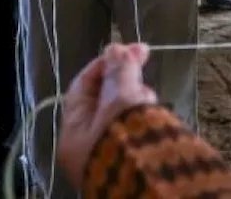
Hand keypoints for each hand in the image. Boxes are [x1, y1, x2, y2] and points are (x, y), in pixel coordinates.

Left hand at [56, 43, 158, 188]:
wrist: (149, 184)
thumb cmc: (125, 139)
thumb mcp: (120, 99)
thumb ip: (118, 71)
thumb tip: (115, 46)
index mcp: (73, 133)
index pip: (83, 86)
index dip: (105, 63)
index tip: (132, 49)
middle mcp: (87, 147)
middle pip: (104, 100)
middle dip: (125, 81)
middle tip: (144, 66)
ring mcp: (109, 156)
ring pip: (122, 115)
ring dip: (137, 99)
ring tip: (150, 98)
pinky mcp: (132, 162)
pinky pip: (136, 131)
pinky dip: (145, 118)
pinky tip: (158, 115)